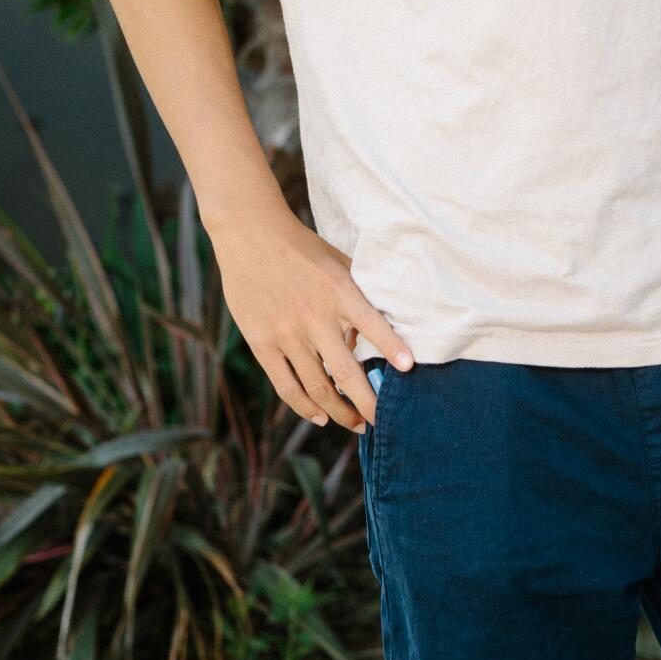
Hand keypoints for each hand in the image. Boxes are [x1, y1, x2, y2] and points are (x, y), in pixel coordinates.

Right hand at [209, 211, 412, 428]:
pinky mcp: (262, 342)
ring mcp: (287, 333)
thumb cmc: (302, 248)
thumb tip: (376, 334)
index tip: (409, 369)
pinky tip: (320, 418)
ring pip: (317, 387)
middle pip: (346, 373)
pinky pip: (286, 385)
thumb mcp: (339, 262)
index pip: (373, 325)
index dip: (392, 348)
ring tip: (356, 424)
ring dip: (339, 412)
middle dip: (368, 403)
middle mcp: (315, 317)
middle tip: (383, 422)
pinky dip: (304, 406)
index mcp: (339, 292)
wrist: (251, 235)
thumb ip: (359, 294)